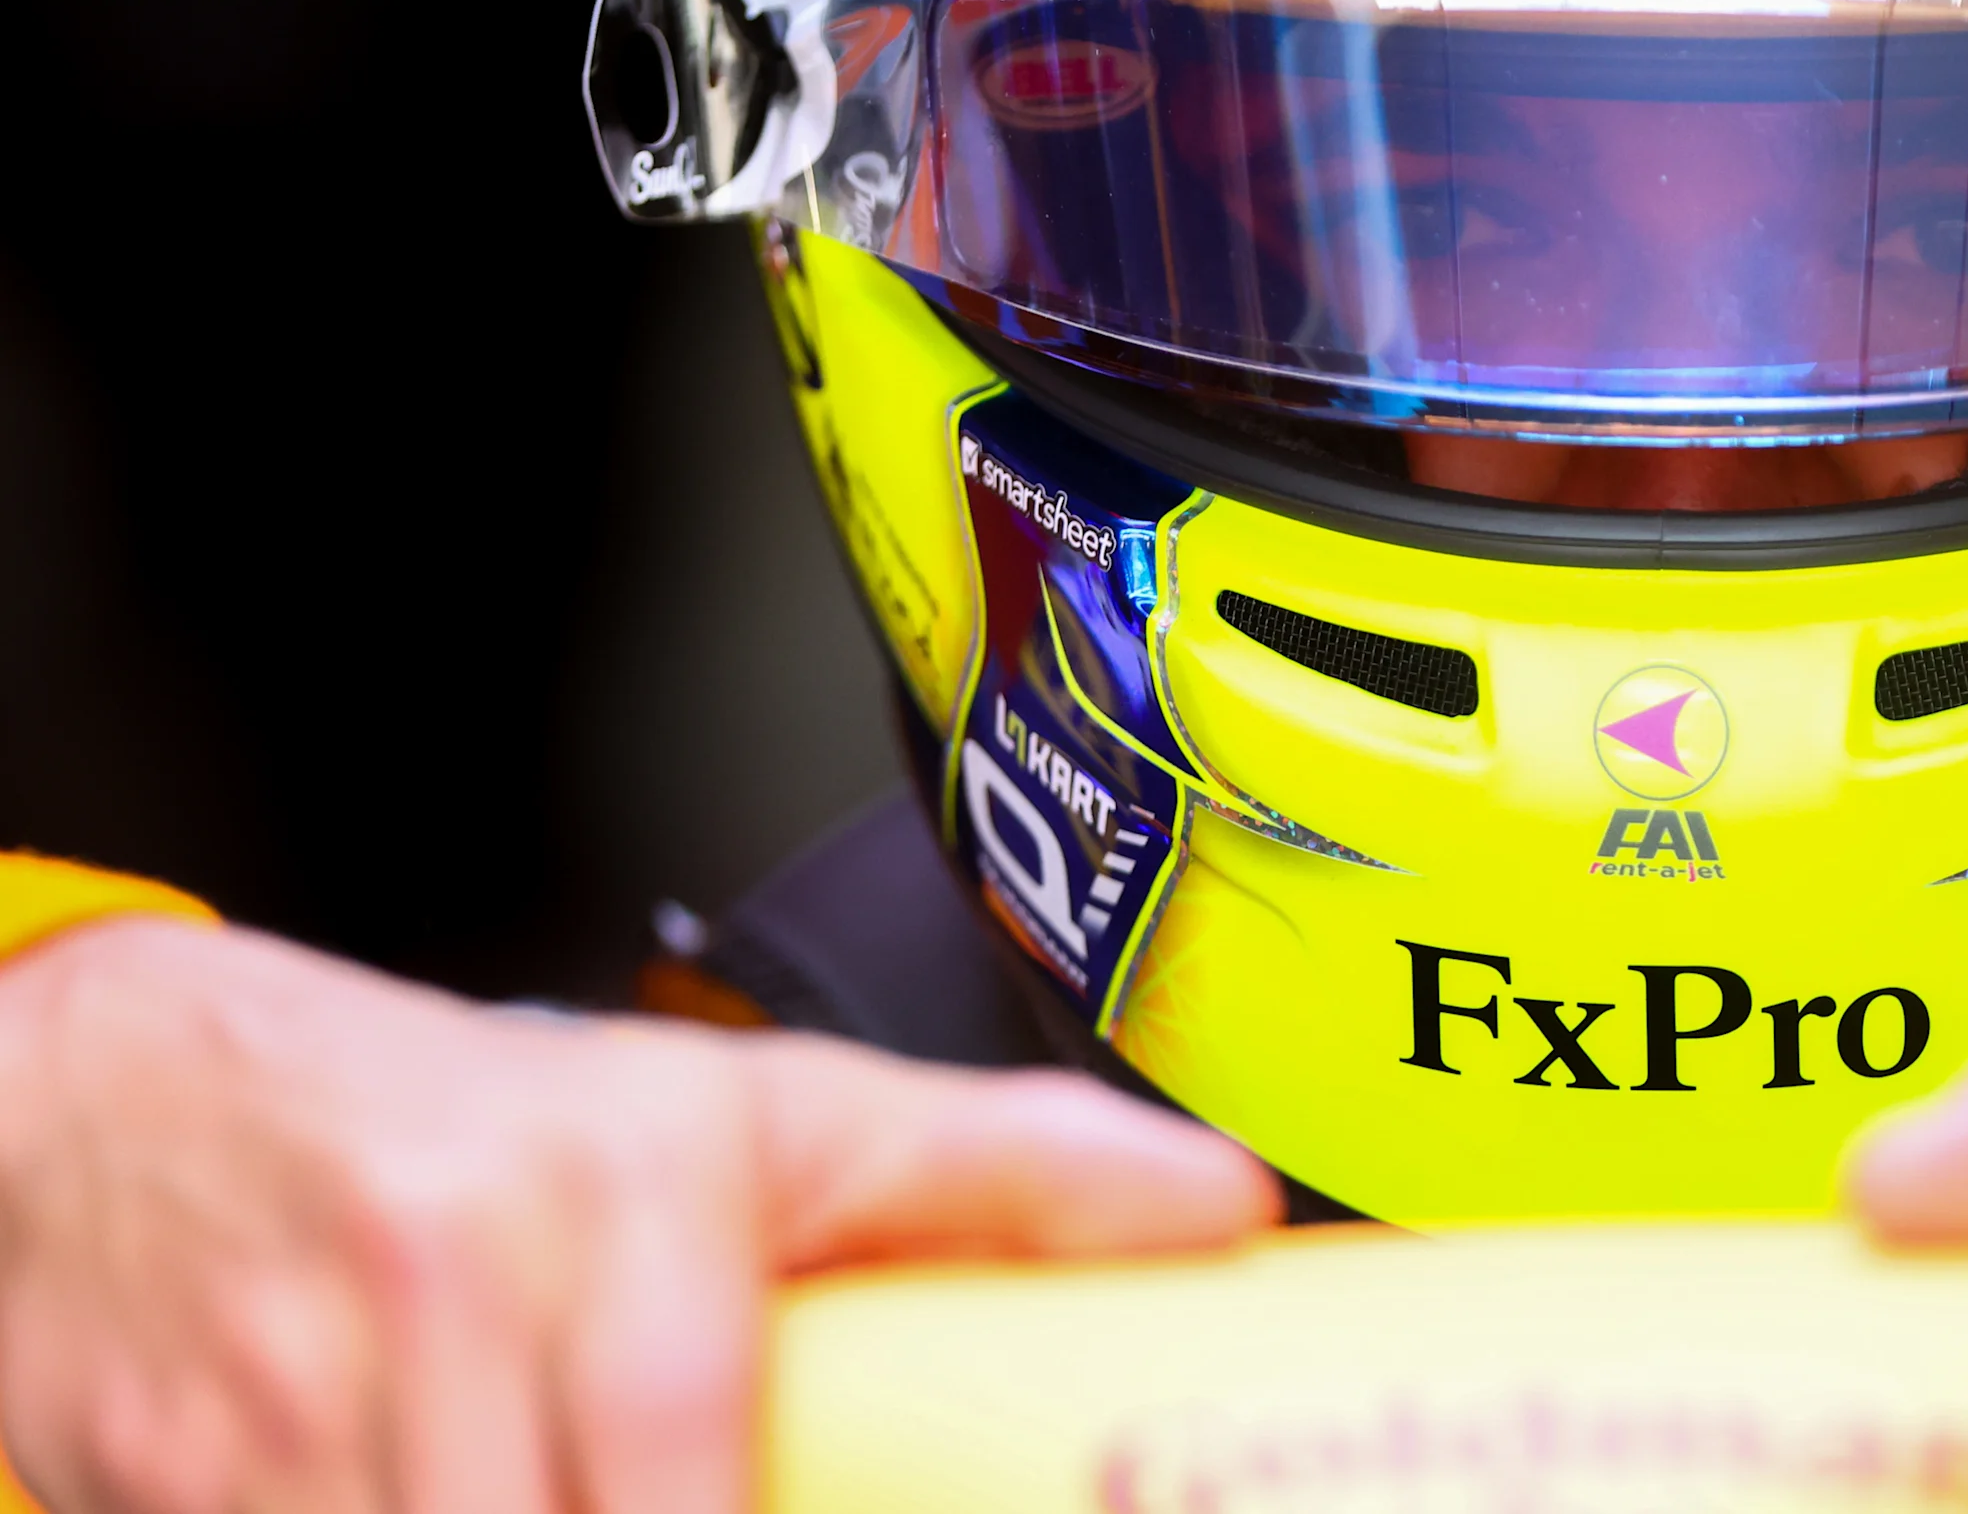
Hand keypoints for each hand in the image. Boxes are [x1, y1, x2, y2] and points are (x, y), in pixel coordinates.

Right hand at [0, 919, 1273, 1513]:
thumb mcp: (759, 1116)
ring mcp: (311, 1386)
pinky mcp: (188, 1478)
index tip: (785, 1503)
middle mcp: (469, 1267)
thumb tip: (1218, 1206)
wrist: (140, 1103)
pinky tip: (435, 1492)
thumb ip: (993, 1169)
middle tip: (705, 1484)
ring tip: (576, 1478)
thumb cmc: (488, 1128)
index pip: (702, 1445)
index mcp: (636, 1177)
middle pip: (602, 1513)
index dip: (722, 1508)